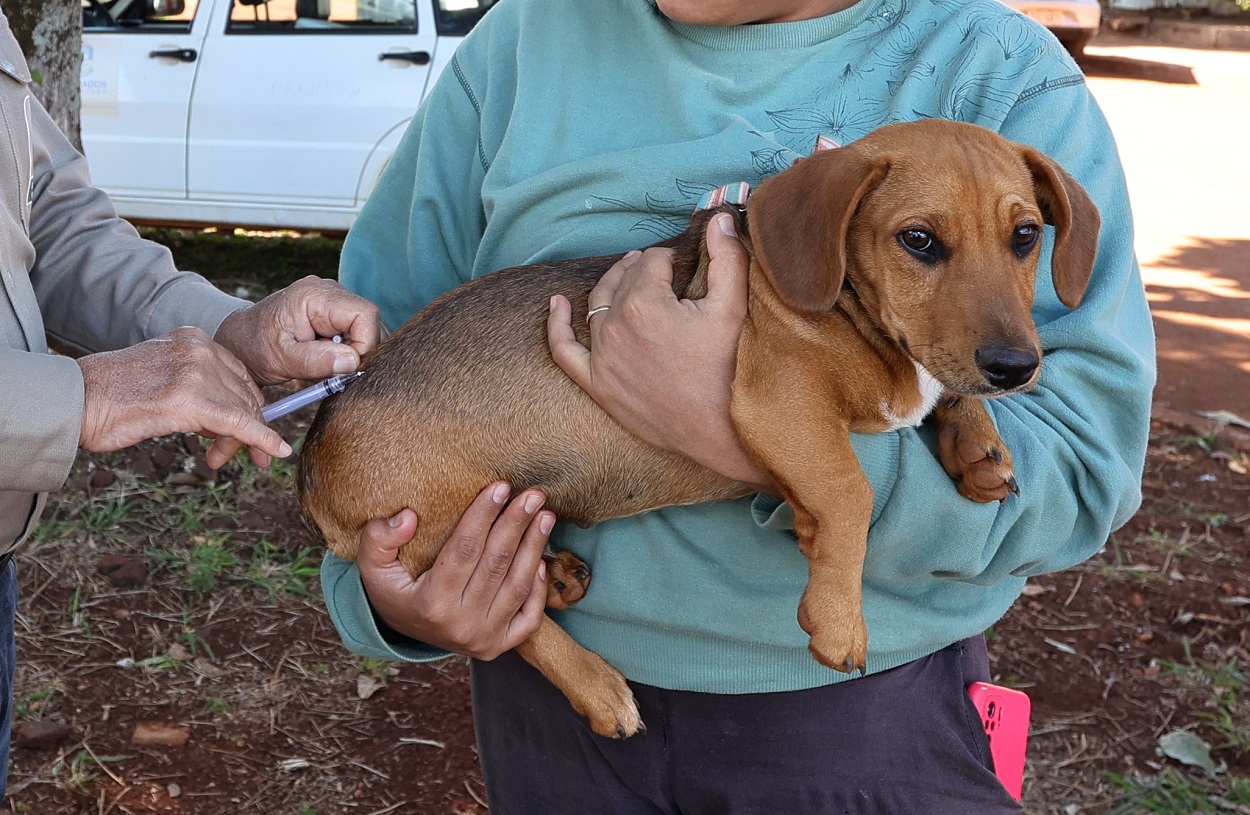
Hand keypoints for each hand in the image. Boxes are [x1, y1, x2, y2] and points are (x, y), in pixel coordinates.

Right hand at [77, 327, 291, 468]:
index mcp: (193, 339)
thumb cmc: (111, 397)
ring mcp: (197, 372)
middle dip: (249, 426)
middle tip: (242, 455)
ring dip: (241, 442)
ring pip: (243, 411)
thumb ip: (197, 390)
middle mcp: (200, 350)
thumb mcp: (163, 379)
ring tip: (222, 460)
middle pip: (245, 393)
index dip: (249, 406)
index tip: (252, 429)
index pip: (239, 375)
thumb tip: (225, 423)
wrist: (75, 400)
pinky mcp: (192, 401)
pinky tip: (273, 451)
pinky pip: (240, 423)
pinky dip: (262, 439)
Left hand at [214, 275, 382, 386]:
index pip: (364, 315)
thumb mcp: (282, 359)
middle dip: (359, 349)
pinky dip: (348, 348)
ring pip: (366, 326)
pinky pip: (356, 330)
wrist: (240, 341)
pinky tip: (328, 356)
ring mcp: (332, 298)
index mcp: (314, 295)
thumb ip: (316, 360)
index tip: (346, 369)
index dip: (364, 345)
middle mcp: (328, 290)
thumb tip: (352, 361)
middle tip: (334, 369)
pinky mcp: (334, 310)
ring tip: (326, 361)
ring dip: (353, 350)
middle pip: (369, 320)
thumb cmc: (255, 348)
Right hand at [357, 482, 552, 659]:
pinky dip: (538, 589)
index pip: (464, 550)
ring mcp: (483, 639)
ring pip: (517, 587)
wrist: (404, 632)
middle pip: (495, 565)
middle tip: (533, 494)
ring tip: (545, 515)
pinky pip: (529, 618)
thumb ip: (379, 539)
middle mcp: (460, 625)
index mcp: (430, 605)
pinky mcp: (499, 646)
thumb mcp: (373, 567)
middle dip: (516, 525)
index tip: (500, 487)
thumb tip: (407, 517)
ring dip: (534, 547)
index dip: (483, 516)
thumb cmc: (393, 590)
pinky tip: (542, 559)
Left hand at [547, 213, 773, 490]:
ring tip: (628, 275)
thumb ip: (726, 257)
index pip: (652, 262)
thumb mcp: (733, 308)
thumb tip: (718, 216)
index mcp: (645, 304)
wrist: (722, 431)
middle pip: (624, 280)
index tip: (688, 269)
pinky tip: (555, 304)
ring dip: (611, 286)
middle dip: (644, 270)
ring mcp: (602, 358)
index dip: (672, 260)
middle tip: (664, 270)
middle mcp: (615, 328)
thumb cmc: (731, 369)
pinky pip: (564, 350)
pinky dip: (556, 325)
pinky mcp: (597, 385)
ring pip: (597, 306)